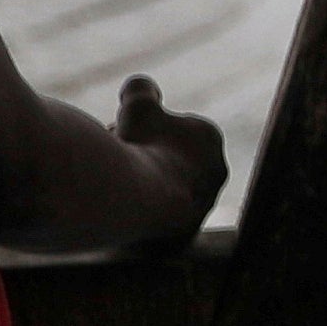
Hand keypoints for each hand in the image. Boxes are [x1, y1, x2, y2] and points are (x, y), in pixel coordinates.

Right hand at [113, 80, 229, 244]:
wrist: (137, 199)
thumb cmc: (140, 145)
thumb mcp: (137, 106)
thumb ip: (140, 90)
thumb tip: (142, 88)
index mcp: (209, 139)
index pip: (172, 127)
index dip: (141, 127)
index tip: (121, 130)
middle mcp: (213, 175)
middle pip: (168, 159)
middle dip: (140, 155)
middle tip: (113, 155)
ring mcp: (199, 208)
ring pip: (161, 189)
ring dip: (137, 182)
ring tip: (113, 181)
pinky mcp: (181, 237)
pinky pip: (155, 218)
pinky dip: (136, 210)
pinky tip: (118, 207)